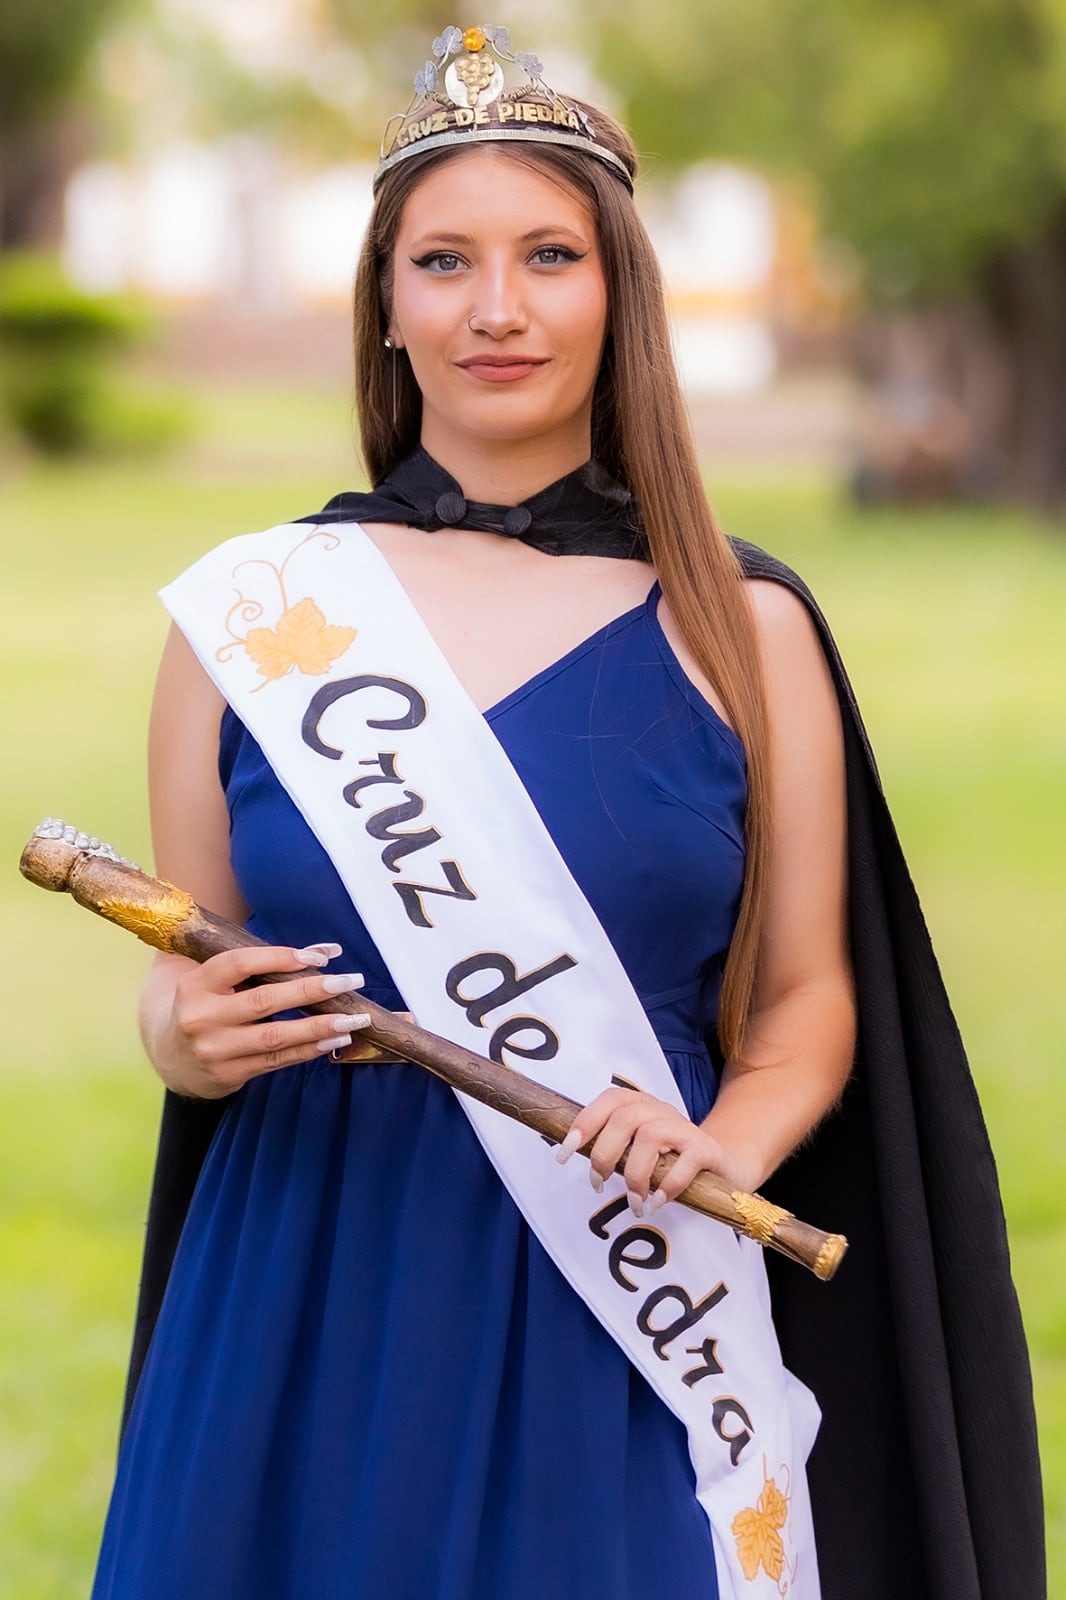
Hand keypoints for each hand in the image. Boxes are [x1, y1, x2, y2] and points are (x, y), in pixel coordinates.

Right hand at [150, 942, 370, 1099]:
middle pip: (263, 1002)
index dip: (279, 957)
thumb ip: (259, 962)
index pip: (239, 964)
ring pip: (275, 1037)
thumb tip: (323, 951)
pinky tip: (334, 1039)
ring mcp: (214, 1050)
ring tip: (352, 1018)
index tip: (318, 957)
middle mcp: (201, 1018)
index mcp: (195, 985)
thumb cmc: (206, 1003)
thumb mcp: (215, 978)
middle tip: (348, 981)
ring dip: (319, 1027)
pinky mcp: (228, 1074)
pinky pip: (276, 1060)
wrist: (171, 1055)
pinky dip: (309, 1049)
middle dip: (310, 990)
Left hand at [554, 1086, 758, 1216]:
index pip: (609, 1101)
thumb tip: (567, 1152)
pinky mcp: (706, 1150)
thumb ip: (611, 1148)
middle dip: (604, 1154)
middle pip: (625, 1118)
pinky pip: (685, 1161)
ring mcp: (685, 1129)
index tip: (564, 1153)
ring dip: (635, 1174)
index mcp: (640, 1106)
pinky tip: (657, 1202)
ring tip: (633, 1202)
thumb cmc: (670, 1161)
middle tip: (598, 1184)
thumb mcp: (638, 1151)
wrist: (724, 1167)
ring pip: (650, 1136)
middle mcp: (662, 1111)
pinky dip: (667, 1185)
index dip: (584, 1123)